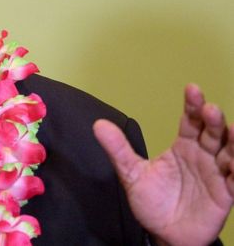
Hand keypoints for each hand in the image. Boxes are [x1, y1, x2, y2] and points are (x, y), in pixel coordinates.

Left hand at [94, 84, 232, 245]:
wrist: (163, 234)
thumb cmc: (152, 202)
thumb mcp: (131, 174)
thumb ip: (118, 150)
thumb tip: (99, 125)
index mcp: (183, 146)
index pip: (190, 120)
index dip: (192, 105)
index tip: (192, 89)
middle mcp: (202, 155)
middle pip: (211, 132)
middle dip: (212, 119)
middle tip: (210, 110)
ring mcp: (216, 173)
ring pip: (229, 152)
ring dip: (233, 140)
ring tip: (233, 130)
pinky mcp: (225, 194)